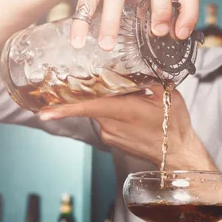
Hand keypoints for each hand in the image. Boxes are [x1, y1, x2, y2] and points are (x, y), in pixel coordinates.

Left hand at [39, 86, 213, 171]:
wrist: (178, 154)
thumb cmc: (174, 127)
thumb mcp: (167, 96)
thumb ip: (150, 78)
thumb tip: (138, 66)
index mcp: (124, 111)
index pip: (89, 106)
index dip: (65, 108)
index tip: (44, 112)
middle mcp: (112, 125)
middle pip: (91, 102)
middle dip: (90, 90)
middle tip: (92, 79)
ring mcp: (110, 134)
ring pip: (98, 110)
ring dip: (106, 100)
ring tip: (128, 95)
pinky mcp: (111, 140)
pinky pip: (104, 119)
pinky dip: (111, 110)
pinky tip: (128, 108)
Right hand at [61, 0, 198, 50]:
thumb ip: (149, 16)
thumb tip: (165, 45)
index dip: (188, 11)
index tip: (180, 35)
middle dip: (161, 7)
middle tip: (157, 33)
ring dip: (111, 23)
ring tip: (106, 46)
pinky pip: (88, 0)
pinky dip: (82, 23)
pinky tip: (78, 41)